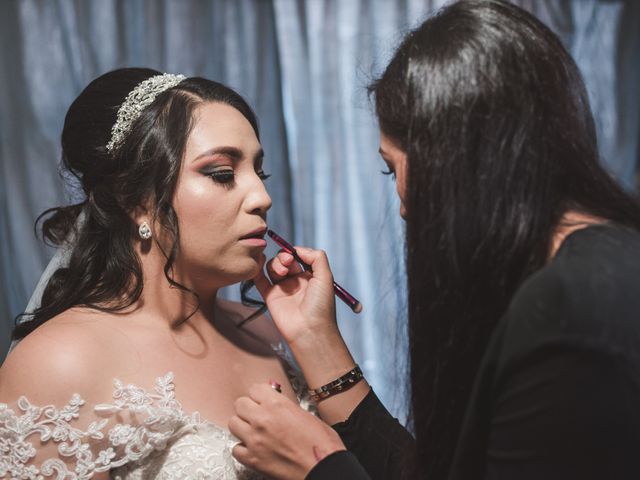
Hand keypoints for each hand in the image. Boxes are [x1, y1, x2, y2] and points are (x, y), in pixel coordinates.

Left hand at [230, 384, 345, 479]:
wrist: (323, 468)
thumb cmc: (321, 443)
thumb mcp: (305, 414)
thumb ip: (285, 406)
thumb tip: (275, 405)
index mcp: (277, 405)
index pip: (254, 389)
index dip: (260, 395)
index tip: (263, 400)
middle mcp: (262, 419)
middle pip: (240, 404)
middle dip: (248, 407)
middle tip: (257, 414)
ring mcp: (254, 440)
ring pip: (233, 423)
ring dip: (243, 425)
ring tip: (254, 430)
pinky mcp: (252, 459)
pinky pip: (235, 448)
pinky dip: (242, 448)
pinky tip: (253, 448)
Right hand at [254, 248, 337, 347]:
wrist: (310, 330)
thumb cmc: (321, 306)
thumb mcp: (326, 277)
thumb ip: (316, 257)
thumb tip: (298, 249)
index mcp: (310, 276)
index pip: (298, 256)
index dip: (295, 252)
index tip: (295, 255)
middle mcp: (296, 281)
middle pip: (285, 260)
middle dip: (284, 257)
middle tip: (288, 263)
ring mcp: (282, 288)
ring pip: (273, 267)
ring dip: (276, 264)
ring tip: (282, 272)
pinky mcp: (270, 296)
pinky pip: (260, 280)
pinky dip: (257, 270)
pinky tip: (259, 262)